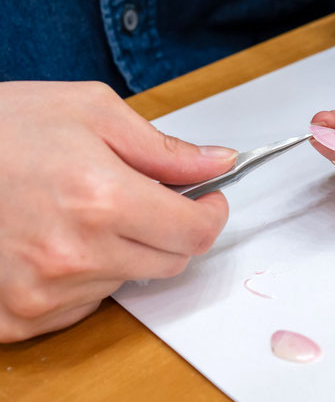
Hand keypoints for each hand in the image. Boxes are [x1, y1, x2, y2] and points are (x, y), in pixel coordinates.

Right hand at [0, 81, 236, 341]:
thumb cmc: (0, 128)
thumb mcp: (90, 111)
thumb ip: (163, 148)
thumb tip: (218, 162)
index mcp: (100, 199)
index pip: (194, 232)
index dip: (210, 214)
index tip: (208, 201)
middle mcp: (74, 255)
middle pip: (169, 262)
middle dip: (170, 229)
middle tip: (143, 198)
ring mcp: (42, 293)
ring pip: (126, 280)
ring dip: (123, 249)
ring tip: (81, 211)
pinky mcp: (16, 317)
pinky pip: (83, 304)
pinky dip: (85, 275)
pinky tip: (56, 238)